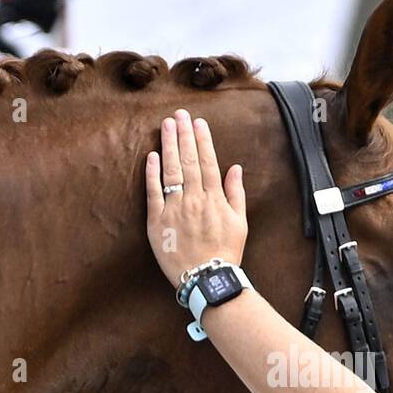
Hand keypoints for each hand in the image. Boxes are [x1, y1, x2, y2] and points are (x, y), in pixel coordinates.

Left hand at [145, 108, 246, 289]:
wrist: (207, 278)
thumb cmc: (225, 252)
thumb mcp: (240, 223)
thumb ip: (236, 193)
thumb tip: (235, 167)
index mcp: (214, 198)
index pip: (207, 161)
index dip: (201, 140)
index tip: (197, 122)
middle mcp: (195, 199)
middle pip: (187, 161)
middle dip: (183, 135)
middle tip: (178, 114)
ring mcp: (175, 209)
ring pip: (171, 171)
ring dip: (168, 146)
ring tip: (166, 126)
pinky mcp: (157, 222)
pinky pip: (153, 193)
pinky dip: (152, 173)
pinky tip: (151, 156)